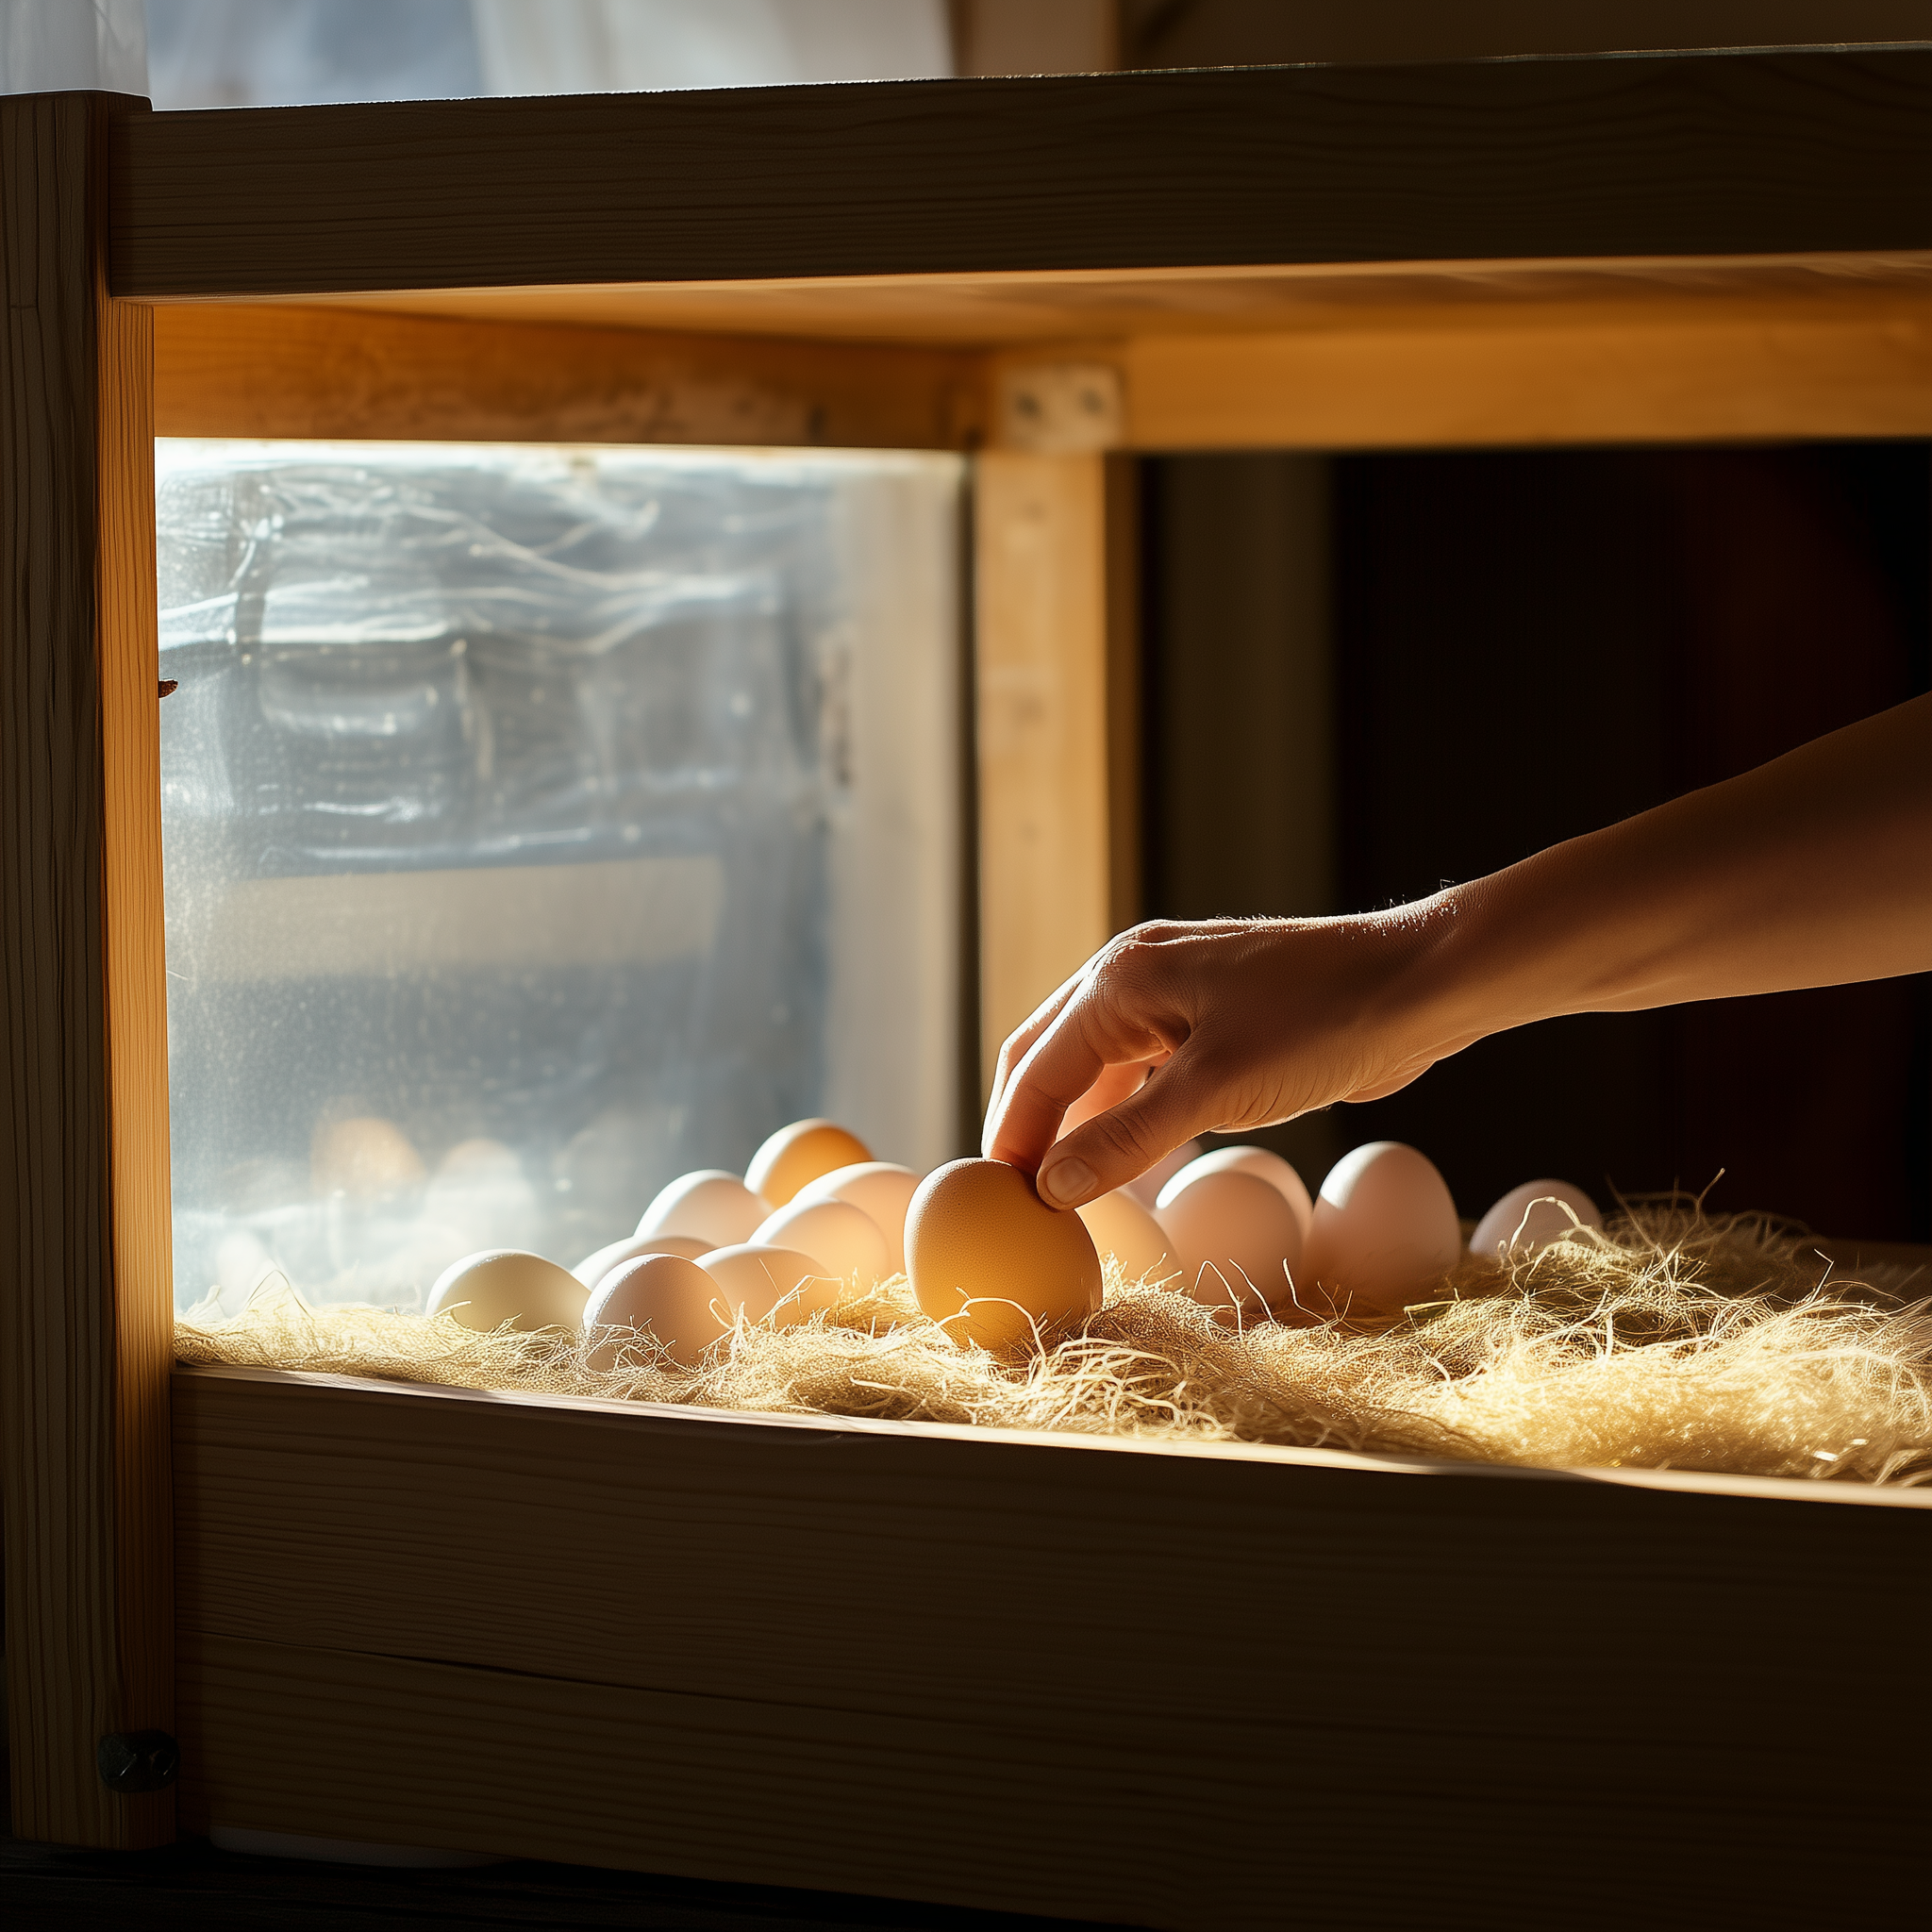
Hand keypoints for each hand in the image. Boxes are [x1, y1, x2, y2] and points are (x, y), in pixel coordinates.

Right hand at [982, 911, 1464, 1208]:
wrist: (1418, 984)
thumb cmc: (1320, 1024)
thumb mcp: (1214, 1090)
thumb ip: (1124, 1139)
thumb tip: (1050, 1187)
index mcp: (1119, 979)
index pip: (1035, 1067)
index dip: (1011, 1138)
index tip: (996, 1203)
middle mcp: (1131, 975)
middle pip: (1047, 1057)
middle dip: (1026, 1125)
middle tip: (1016, 1198)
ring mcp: (1170, 992)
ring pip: (1093, 1064)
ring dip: (1072, 1121)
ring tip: (1062, 1189)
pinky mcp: (1207, 1016)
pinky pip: (1137, 1067)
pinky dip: (1118, 1112)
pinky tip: (1123, 1155)